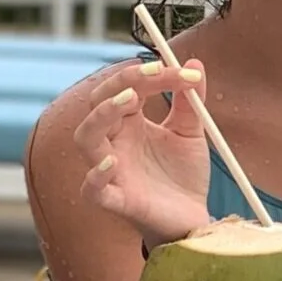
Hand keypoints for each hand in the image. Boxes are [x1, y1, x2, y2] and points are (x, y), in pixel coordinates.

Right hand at [72, 59, 215, 248]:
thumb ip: (191, 101)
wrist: (192, 218)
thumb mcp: (191, 133)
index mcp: (129, 124)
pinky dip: (96, 176)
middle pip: (97, 104)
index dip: (148, 75)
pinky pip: (92, 189)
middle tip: (151, 74)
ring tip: (128, 100)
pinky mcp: (116, 200)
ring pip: (85, 138)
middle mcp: (114, 142)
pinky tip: (112, 163)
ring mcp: (111, 170)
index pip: (126, 88)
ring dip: (102, 115)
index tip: (182, 71)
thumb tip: (195, 62)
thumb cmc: (182, 175)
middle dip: (119, 84)